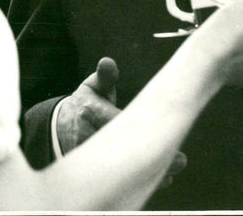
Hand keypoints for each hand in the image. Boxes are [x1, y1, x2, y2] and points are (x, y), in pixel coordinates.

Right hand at [57, 58, 186, 186]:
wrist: (62, 127)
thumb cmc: (86, 103)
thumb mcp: (93, 87)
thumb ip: (105, 77)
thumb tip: (107, 63)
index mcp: (90, 111)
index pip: (118, 122)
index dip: (144, 131)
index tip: (168, 135)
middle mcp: (86, 136)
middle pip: (124, 151)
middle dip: (153, 158)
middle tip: (180, 161)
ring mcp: (86, 157)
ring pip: (121, 169)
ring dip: (149, 173)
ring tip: (173, 173)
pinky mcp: (90, 173)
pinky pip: (117, 179)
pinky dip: (138, 180)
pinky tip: (159, 180)